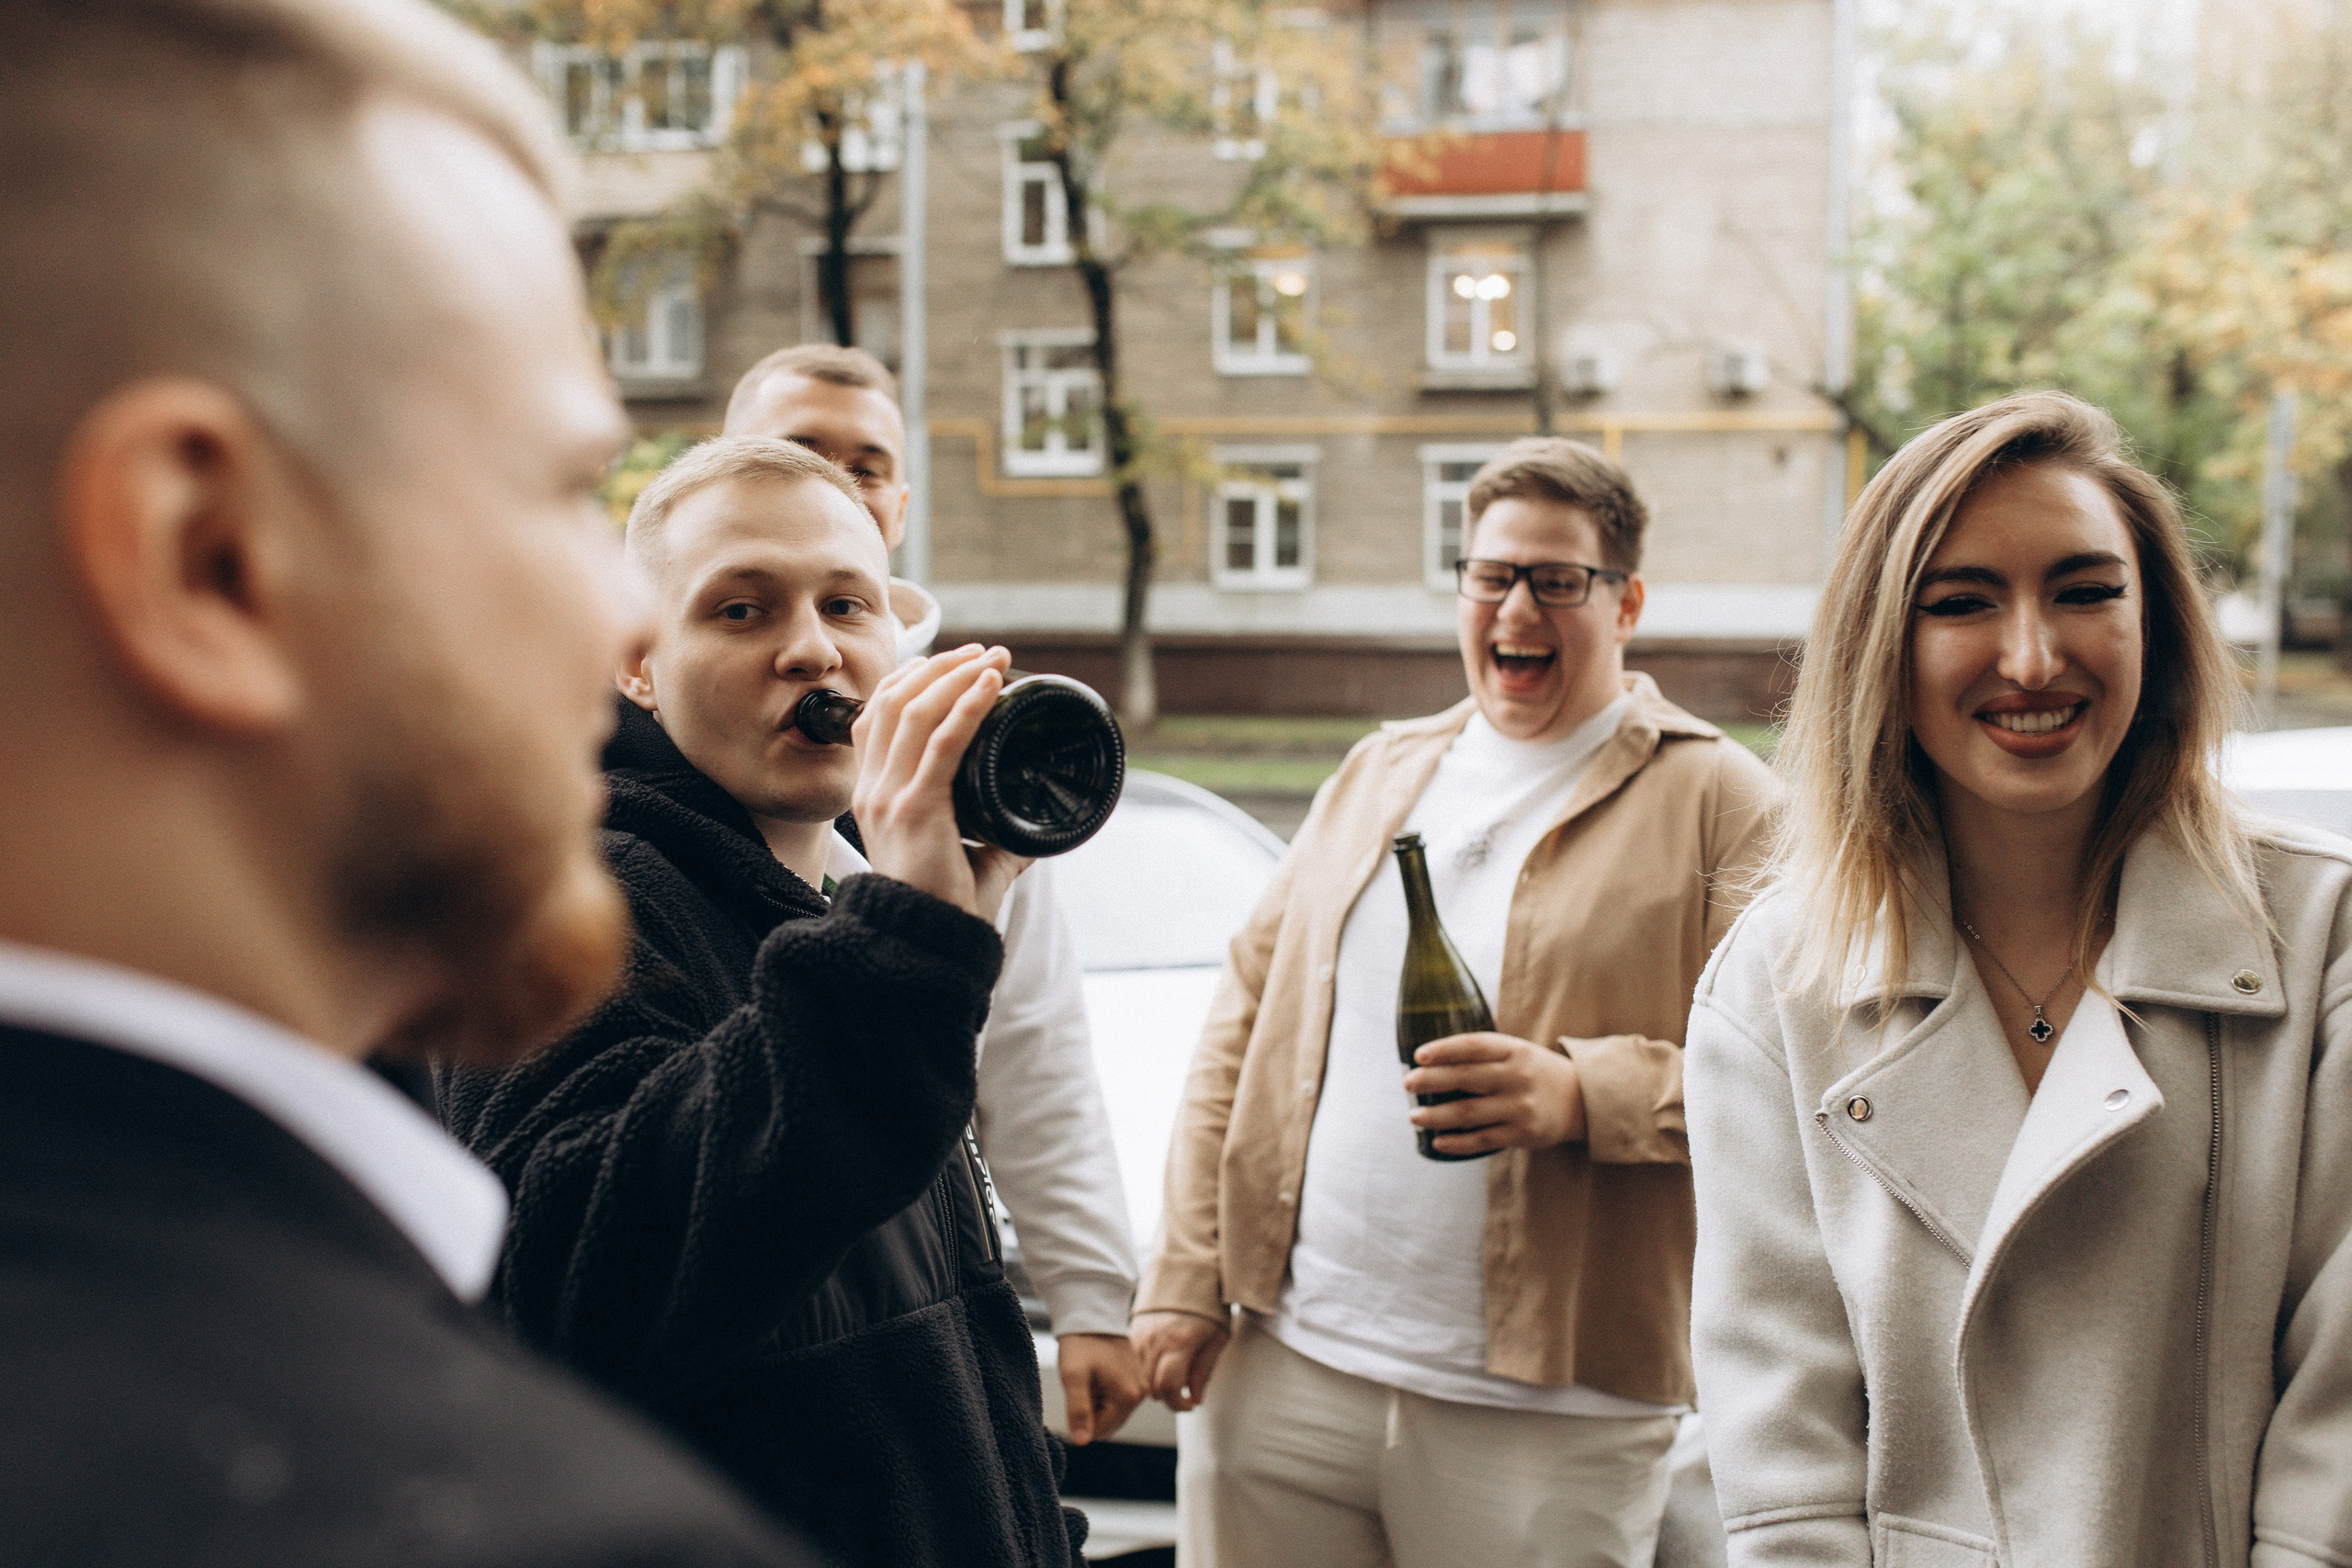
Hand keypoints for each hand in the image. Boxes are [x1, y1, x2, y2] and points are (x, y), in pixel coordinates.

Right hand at [850, 644, 1030, 920]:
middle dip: (940, 667)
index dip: (911, 680)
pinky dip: (966, 707)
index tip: (953, 662)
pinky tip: (989, 686)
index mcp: (875, 794)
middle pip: (892, 702)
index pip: (876, 716)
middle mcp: (872, 789)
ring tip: (992, 658)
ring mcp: (887, 797)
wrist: (934, 946)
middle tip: (983, 652)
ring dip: (956, 676)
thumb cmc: (948, 906)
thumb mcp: (968, 855)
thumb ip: (994, 832)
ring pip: (912, 712)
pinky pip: (940, 744)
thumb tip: (1032, 818)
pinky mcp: (914, 809)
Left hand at [1056, 1333, 1145, 1444]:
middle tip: (1082, 1385)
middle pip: (1108, 1424)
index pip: (1099, 1431)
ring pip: (1111, 1413)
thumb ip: (1078, 1411)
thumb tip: (1081, 1442)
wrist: (1091, 1314)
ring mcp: (1140, 1387)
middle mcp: (1140, 1395)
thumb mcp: (1073, 1377)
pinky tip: (1096, 1375)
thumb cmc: (1081, 1344)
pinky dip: (1103, 1394)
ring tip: (1089, 1379)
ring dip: (1096, 1403)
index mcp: (1128, 1397)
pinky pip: (1116, 1400)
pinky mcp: (1136, 1380)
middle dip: (1090, 1412)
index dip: (1080, 1420)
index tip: (1076, 1394)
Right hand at [1131, 1309, 1229, 1411]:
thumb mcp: (1218, 1338)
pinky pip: (1138, 1361)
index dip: (1178, 1404)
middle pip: (1152, 1387)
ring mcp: (1141, 1335)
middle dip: (1169, 1396)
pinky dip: (1150, 1367)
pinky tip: (1166, 1357)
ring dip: (1158, 1382)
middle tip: (1185, 1390)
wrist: (1190, 1271)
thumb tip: (1194, 1398)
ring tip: (1177, 1370)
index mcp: (1178, 1343)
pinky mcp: (1134, 1331)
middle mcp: (1154, 1340)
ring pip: (1143, 1376)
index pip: (1167, 1388)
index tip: (1190, 1403)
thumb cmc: (1209, 1304)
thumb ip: (1204, 1370)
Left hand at [1403, 1031, 1586, 1156]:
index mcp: (1514, 1050)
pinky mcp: (1523, 1134)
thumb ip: (1483, 1054)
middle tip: (1408, 1083)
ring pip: (1470, 1112)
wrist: (1582, 1101)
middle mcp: (1517, 1076)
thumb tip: (1431, 1061)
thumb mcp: (1517, 1052)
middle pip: (1466, 1078)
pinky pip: (1483, 1139)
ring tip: (1414, 1116)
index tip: (1418, 1055)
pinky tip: (1438, 1141)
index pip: (1473, 1046)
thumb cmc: (1536, 1073)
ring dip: (1437, 1116)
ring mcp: (1520, 1106)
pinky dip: (1458, 1142)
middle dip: (1432, 1081)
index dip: (1444, 1049)